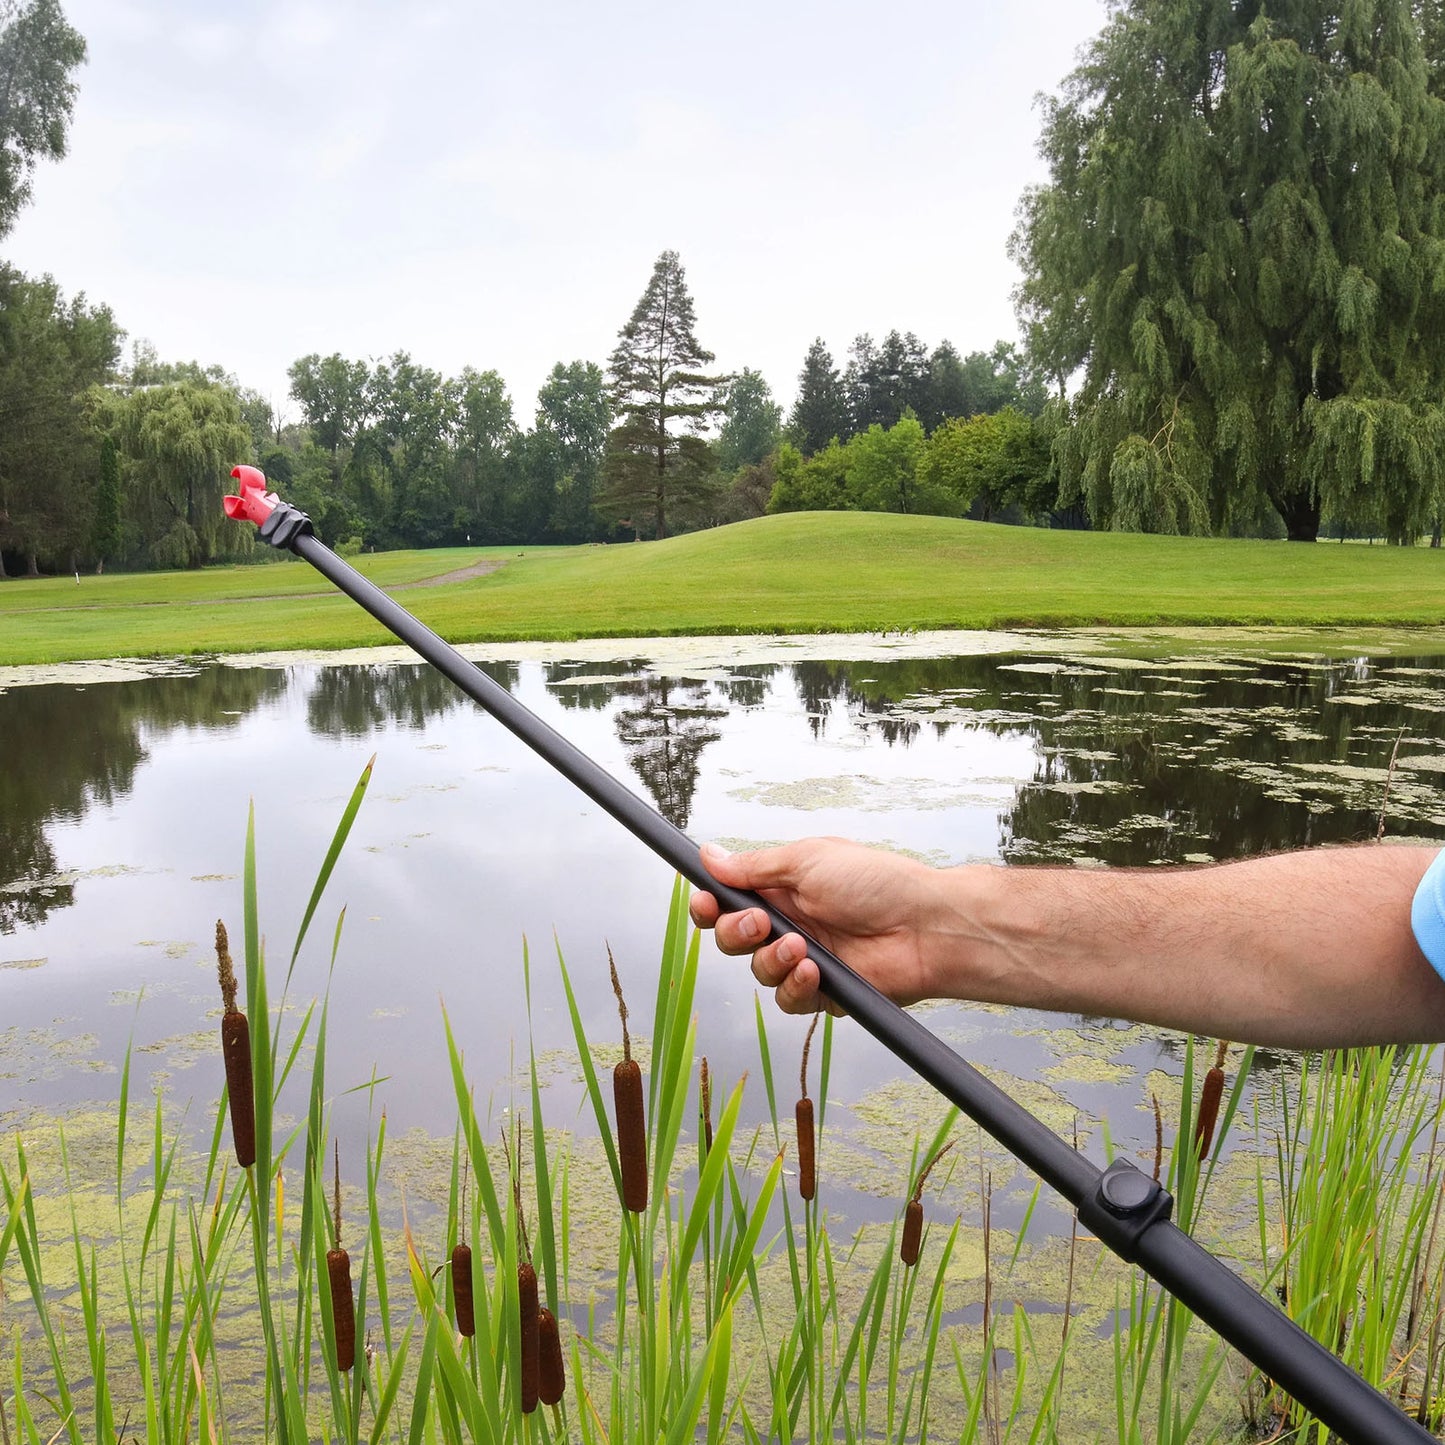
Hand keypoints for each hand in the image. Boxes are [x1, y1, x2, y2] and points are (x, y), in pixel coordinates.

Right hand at [689, 838, 936, 1014]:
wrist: (925, 926)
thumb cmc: (876, 882)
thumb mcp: (807, 860)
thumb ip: (754, 866)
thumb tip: (710, 855)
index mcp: (784, 888)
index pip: (729, 899)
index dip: (710, 905)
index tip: (704, 903)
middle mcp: (790, 923)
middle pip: (732, 939)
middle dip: (735, 933)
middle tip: (759, 924)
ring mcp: (805, 959)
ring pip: (758, 972)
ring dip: (771, 960)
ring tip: (801, 946)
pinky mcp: (823, 992)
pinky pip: (787, 999)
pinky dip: (794, 986)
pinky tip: (815, 971)